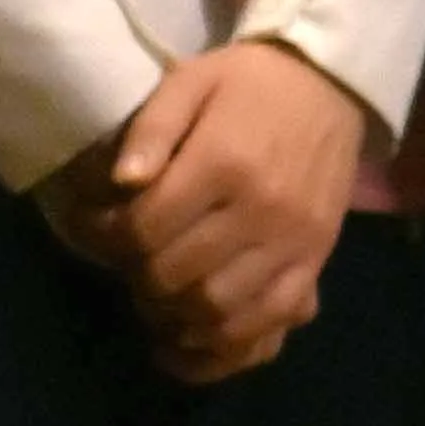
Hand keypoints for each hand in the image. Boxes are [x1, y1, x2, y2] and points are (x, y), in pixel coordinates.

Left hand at [38, 42, 369, 383]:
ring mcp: (294, 242)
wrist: (330, 85)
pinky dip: (228, 344)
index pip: (145, 229)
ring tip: (157, 297)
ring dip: (174, 316)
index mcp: (223, 162)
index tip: (94, 225)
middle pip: (175, 276)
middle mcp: (261, 210)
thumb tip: (120, 183)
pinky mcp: (315, 261)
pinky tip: (195, 338)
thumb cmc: (249, 83)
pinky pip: (270, 323)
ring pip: (219, 310)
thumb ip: (151, 128)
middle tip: (127, 260)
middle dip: (136, 276)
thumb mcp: (191, 81)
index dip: (104, 236)